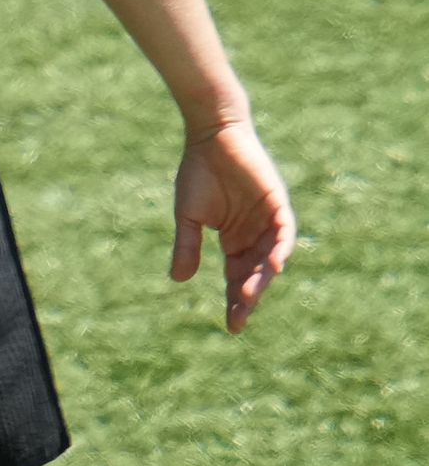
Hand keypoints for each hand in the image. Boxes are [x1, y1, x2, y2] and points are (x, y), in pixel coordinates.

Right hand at [173, 116, 295, 330]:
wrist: (212, 138)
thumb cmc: (198, 174)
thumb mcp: (188, 218)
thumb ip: (187, 247)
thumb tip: (179, 281)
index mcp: (234, 240)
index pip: (236, 278)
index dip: (234, 302)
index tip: (232, 327)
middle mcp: (255, 234)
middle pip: (255, 274)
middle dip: (248, 298)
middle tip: (239, 319)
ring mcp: (268, 220)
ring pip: (270, 258)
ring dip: (261, 278)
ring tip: (247, 298)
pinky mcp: (277, 203)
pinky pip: (284, 232)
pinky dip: (280, 249)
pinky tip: (272, 267)